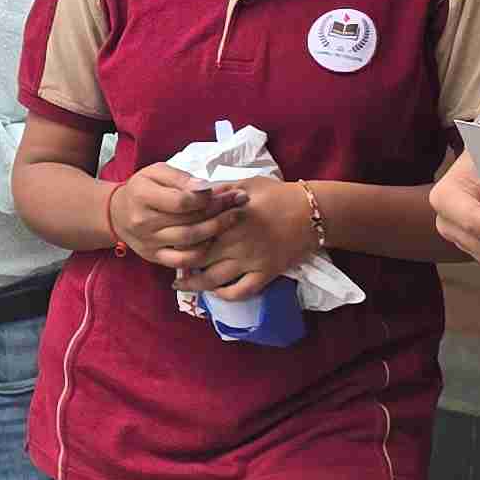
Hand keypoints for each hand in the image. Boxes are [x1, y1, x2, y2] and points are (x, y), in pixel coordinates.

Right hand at [108, 163, 238, 267]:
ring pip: (190, 241)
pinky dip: (202, 253)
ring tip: (234, 217)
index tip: (223, 190)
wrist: (118, 213)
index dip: (206, 197)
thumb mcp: (155, 172)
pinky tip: (214, 240)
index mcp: (142, 196)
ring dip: (217, 229)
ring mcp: (149, 242)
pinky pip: (182, 261)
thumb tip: (204, 188)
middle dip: (220, 210)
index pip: (181, 201)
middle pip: (189, 220)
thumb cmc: (142, 189)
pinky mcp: (155, 257)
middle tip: (240, 200)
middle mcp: (143, 222)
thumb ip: (180, 178)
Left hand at [165, 178, 311, 298]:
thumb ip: (220, 191)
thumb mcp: (246, 184)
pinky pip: (241, 291)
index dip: (177, 237)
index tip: (166, 238)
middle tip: (168, 264)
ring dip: (195, 285)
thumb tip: (194, 195)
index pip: (194, 231)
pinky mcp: (266, 274)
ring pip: (214, 280)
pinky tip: (215, 292)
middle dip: (179, 263)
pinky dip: (225, 295)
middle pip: (198, 258)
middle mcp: (236, 241)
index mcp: (229, 217)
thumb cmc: (279, 194)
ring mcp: (251, 261)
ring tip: (182, 284)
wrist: (313, 213)